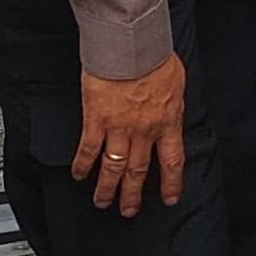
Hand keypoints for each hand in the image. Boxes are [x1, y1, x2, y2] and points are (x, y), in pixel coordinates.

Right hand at [69, 56, 188, 216]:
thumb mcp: (177, 82)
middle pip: (139, 171)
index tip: (169, 198)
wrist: (132, 44)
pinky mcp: (96, 120)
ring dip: (107, 188)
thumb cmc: (154, 55)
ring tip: (102, 202)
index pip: (172, 161)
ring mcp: (119, 128)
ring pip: (114, 168)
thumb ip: (172, 102)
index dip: (171, 183)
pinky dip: (83, 165)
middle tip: (128, 211)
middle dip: (133, 194)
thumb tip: (172, 107)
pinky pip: (89, 149)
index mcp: (167, 122)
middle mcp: (144, 131)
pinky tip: (79, 175)